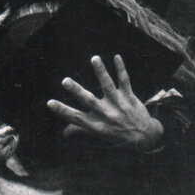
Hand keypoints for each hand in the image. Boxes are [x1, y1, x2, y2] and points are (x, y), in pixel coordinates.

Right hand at [46, 55, 163, 151]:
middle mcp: (107, 115)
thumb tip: (64, 132)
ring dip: (101, 72)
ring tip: (95, 59)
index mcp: (98, 126)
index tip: (50, 103)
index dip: (63, 111)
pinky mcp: (129, 97)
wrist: (145, 138)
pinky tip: (116, 57)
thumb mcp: (100, 136)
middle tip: (65, 81)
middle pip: (90, 102)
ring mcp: (119, 105)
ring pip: (108, 86)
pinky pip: (125, 81)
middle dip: (77, 91)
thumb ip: (82, 131)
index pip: (77, 118)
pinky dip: (121, 69)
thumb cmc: (118, 135)